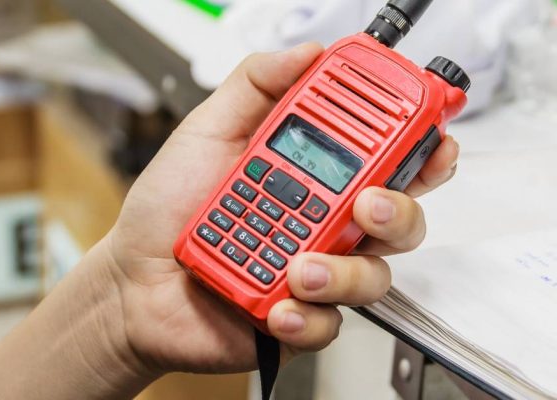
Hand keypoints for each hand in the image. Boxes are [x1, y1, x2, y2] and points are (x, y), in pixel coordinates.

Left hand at [105, 43, 459, 375]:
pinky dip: (307, 316)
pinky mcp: (300, 316)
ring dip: (343, 270)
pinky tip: (278, 305)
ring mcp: (315, 272)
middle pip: (399, 217)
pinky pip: (329, 324)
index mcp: (313, 177)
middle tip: (369, 201)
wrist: (135, 280)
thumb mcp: (206, 133)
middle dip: (398, 209)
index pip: (384, 159)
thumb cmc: (169, 209)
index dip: (419, 145)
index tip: (429, 131)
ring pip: (373, 275)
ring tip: (299, 265)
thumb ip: (255, 88)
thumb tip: (305, 53)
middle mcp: (324, 223)